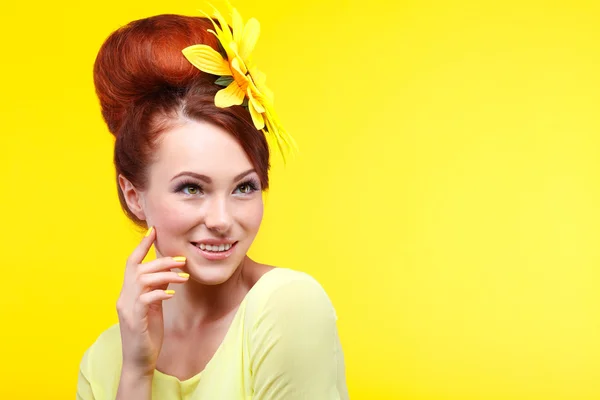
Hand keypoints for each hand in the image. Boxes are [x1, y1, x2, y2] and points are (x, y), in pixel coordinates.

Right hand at [116, 226, 188, 376]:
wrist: (139, 361)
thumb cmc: (148, 333)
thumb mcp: (154, 307)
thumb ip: (156, 289)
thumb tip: (169, 272)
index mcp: (128, 292)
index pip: (131, 263)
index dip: (142, 245)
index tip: (154, 230)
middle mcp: (124, 297)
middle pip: (139, 268)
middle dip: (162, 261)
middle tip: (182, 260)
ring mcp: (127, 308)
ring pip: (142, 280)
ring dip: (165, 275)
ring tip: (183, 277)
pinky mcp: (134, 320)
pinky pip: (146, 299)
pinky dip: (160, 293)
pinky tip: (172, 294)